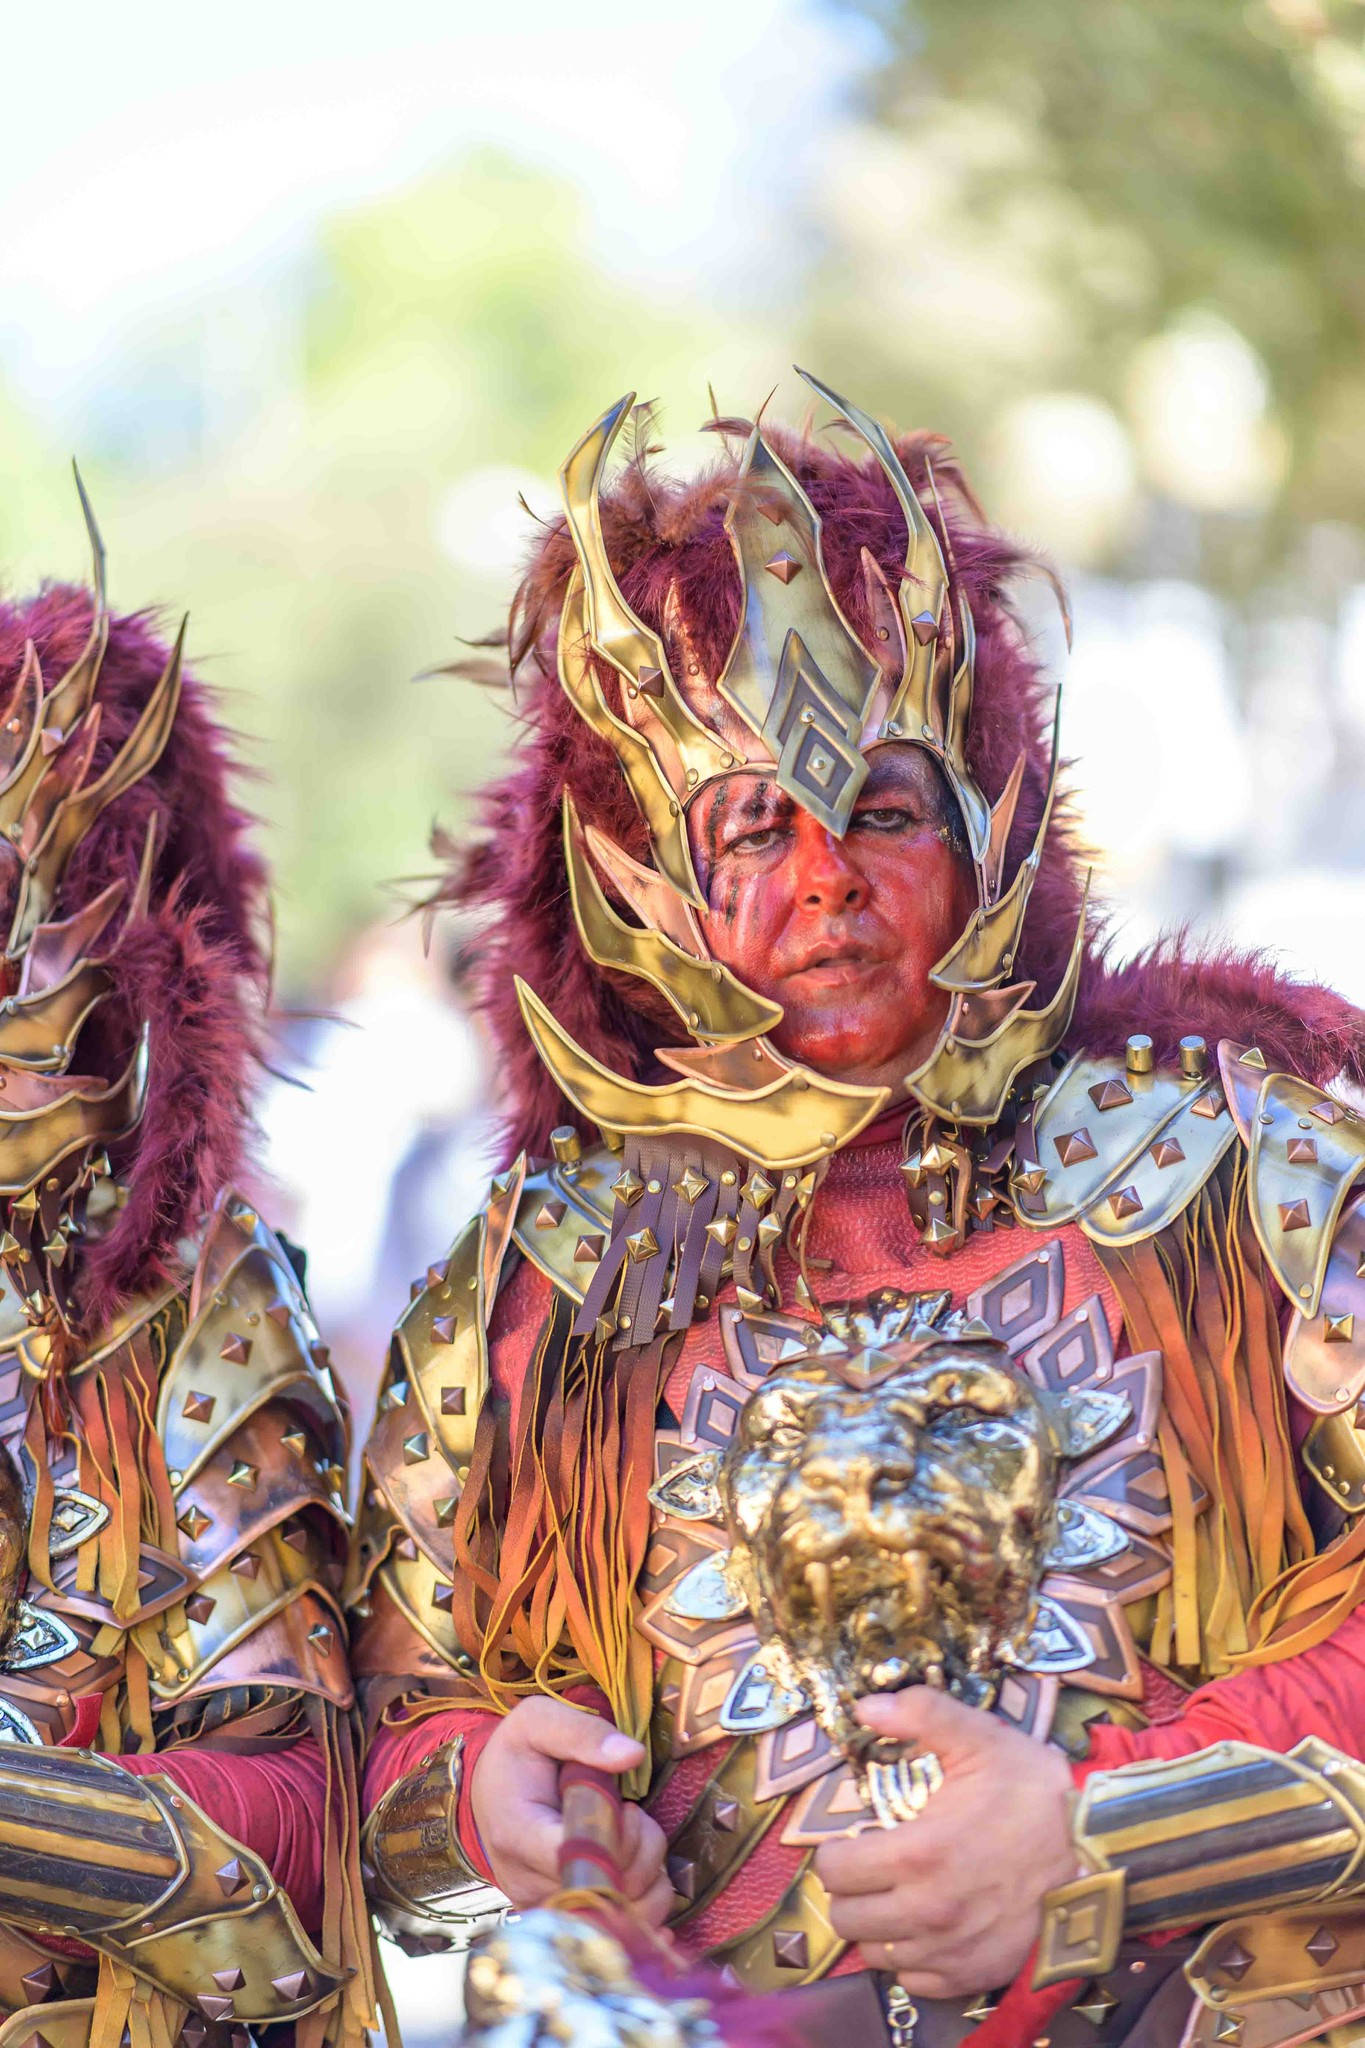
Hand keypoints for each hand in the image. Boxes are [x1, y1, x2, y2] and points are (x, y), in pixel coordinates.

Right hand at [469, 1696, 671, 1923]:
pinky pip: (614, 1932)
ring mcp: (542, 1906)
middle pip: (606, 1891)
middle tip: (633, 1815)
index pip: (579, 1858)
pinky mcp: (560, 1919)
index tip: (627, 1808)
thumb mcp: (538, 1722)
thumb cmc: (517, 1757)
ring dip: (649, 1877)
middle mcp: (526, 1882)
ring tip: (633, 1839)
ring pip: (620, 1916)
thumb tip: (632, 1754)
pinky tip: (644, 1875)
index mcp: (518, 1833)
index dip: (620, 1837)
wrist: (491, 1795)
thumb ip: (583, 1733)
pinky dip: (643, 1905)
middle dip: (642, 1852)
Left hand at [814, 1688, 1078, 1999]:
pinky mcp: (975, 1975)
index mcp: (918, 1853)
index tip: (854, 1840)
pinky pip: (916, 1982)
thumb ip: (921, 1714)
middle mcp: (927, 1912)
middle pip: (847, 1919)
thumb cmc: (1035, 1793)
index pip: (834, 1871)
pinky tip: (928, 1928)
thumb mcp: (981, 1737)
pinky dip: (913, 1959)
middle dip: (850, 1891)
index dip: (836, 1852)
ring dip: (878, 1927)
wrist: (1099, 1852)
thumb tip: (865, 1706)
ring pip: (877, 1954)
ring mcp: (951, 1950)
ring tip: (897, 1897)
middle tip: (871, 1869)